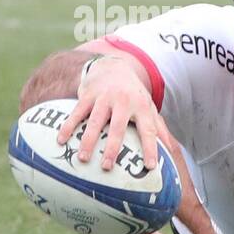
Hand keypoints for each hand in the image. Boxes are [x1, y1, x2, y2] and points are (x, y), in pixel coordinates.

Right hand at [58, 54, 160, 170]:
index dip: (151, 148)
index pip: (148, 131)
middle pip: (118, 128)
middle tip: (107, 167)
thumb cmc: (134, 95)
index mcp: (142, 108)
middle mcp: (124, 102)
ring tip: (83, 158)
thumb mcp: (149, 107)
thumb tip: (171, 151)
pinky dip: (68, 126)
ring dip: (88, 141)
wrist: (114, 66)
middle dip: (112, 148)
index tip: (150, 167)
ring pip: (95, 121)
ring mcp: (104, 98)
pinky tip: (61, 140)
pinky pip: (76, 113)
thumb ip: (158, 128)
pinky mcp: (88, 95)